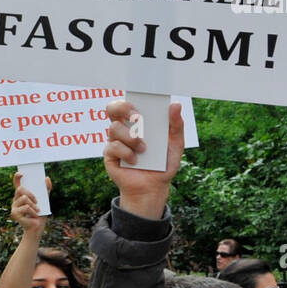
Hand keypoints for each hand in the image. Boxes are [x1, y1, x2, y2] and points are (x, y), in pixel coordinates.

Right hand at [10, 171, 49, 234]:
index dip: (17, 177)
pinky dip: (33, 211)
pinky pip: (26, 207)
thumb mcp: (45, 200)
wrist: (37, 228)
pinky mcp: (14, 213)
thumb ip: (46, 189)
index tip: (21, 173)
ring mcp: (14, 207)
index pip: (17, 184)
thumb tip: (47, 178)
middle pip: (20, 189)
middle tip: (37, 201)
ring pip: (24, 198)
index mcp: (21, 195)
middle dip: (31, 194)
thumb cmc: (40, 214)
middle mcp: (15, 200)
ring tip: (37, 210)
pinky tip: (34, 216)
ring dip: (34, 205)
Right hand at [102, 100, 183, 218]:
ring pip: (114, 128)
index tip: (141, 104)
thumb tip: (175, 105)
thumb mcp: (175, 145)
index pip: (127, 104)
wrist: (153, 188)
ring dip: (131, 137)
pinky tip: (135, 161)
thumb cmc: (163, 164)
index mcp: (138, 123)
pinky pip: (113, 146)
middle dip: (123, 109)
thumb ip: (176, 125)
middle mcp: (124, 129)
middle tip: (138, 119)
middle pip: (112, 108)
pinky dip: (127, 153)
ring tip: (143, 149)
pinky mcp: (110, 156)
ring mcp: (115, 141)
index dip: (129, 99)